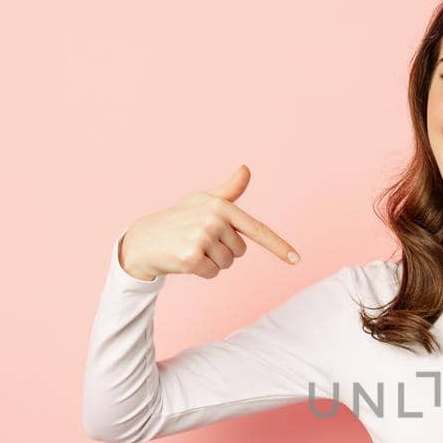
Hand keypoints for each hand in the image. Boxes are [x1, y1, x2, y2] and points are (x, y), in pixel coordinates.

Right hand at [118, 164, 299, 280]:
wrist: (145, 239)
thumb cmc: (179, 219)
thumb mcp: (204, 202)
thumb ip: (229, 191)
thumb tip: (246, 169)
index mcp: (222, 206)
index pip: (257, 229)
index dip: (279, 246)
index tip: (297, 260)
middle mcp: (214, 219)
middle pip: (240, 252)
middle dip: (223, 251)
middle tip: (199, 241)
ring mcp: (202, 237)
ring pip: (227, 264)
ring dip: (211, 262)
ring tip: (191, 248)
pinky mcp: (191, 256)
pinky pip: (213, 273)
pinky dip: (201, 272)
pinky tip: (185, 260)